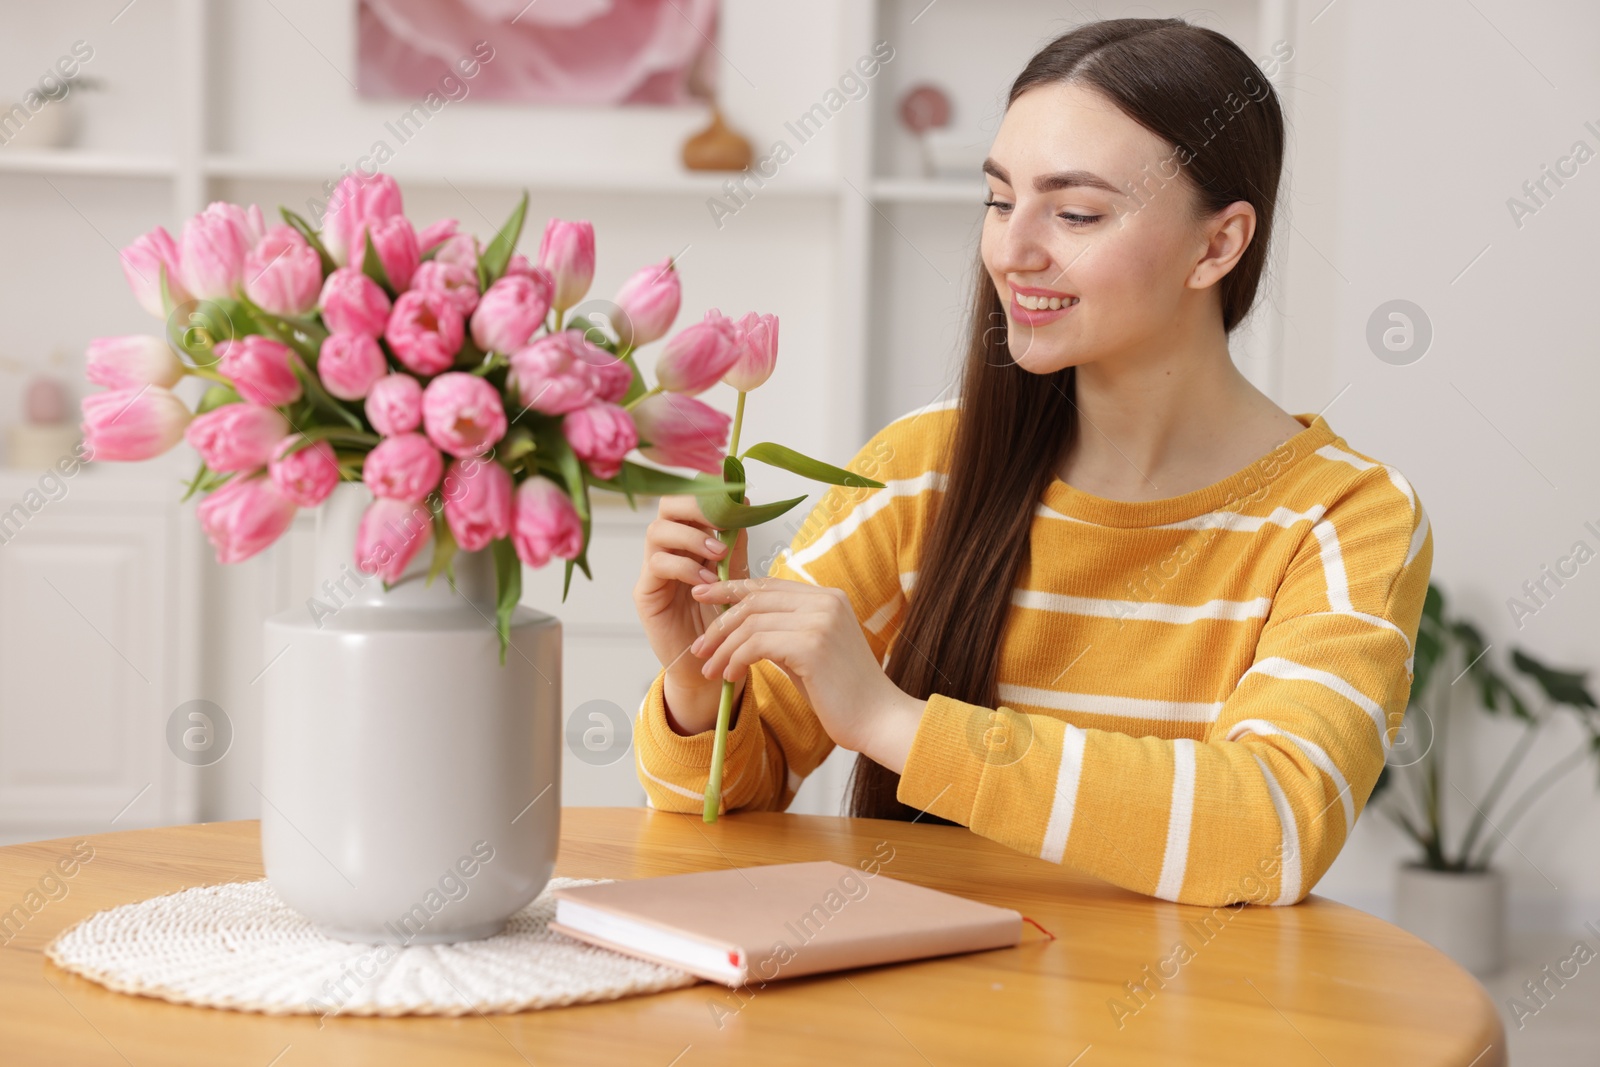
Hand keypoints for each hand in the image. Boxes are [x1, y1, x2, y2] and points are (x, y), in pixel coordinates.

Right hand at [632, 494, 749, 735]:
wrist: (709, 665)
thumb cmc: (721, 621)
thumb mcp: (735, 577)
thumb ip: (735, 545)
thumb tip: (744, 506)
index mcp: (691, 539)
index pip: (689, 500)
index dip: (708, 493)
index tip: (737, 498)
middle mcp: (669, 549)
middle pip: (666, 505)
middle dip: (695, 506)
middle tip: (722, 522)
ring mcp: (653, 569)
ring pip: (658, 530)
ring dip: (692, 537)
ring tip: (717, 554)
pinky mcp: (645, 592)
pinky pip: (657, 564)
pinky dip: (684, 567)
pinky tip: (705, 582)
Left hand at [687, 576, 924, 770]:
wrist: (877, 719)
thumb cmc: (843, 693)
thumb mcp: (810, 652)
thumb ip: (784, 632)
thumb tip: (743, 627)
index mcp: (828, 597)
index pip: (769, 584)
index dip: (731, 588)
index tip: (702, 596)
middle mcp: (825, 601)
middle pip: (755, 600)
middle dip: (720, 622)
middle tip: (698, 647)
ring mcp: (820, 620)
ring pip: (751, 622)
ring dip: (723, 647)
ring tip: (710, 669)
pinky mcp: (812, 644)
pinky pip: (757, 644)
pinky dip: (736, 659)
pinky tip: (730, 676)